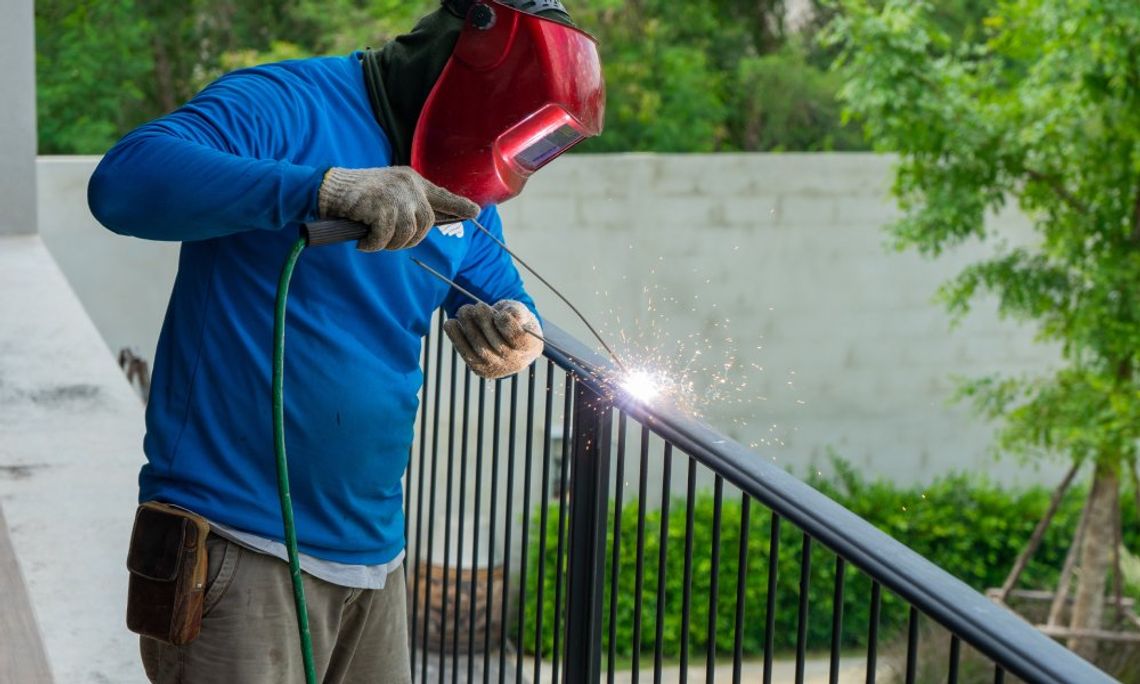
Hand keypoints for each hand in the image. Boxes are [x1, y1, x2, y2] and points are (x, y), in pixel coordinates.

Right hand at [318, 166, 478, 251]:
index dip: (459, 206)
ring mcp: (397, 195)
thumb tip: (424, 225)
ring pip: (407, 234)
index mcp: (412, 180)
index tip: (475, 212)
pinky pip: (386, 238)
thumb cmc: (357, 195)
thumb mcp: (389, 193)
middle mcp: (409, 185)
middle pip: (426, 225)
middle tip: (388, 241)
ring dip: (389, 244)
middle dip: (409, 240)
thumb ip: (408, 204)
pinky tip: (363, 242)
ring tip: (373, 239)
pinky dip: (373, 245)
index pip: (442, 195)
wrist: (328, 188)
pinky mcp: (382, 207)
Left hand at [443, 301, 543, 378]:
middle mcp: (514, 362)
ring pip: (479, 348)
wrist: (509, 343)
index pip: (516, 337)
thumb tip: (510, 314)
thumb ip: (518, 311)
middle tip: (478, 306)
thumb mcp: (521, 312)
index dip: (506, 324)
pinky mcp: (479, 368)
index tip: (499, 313)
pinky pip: (465, 353)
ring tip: (465, 310)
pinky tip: (450, 323)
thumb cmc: (516, 322)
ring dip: (468, 326)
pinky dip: (456, 337)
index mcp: (529, 347)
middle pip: (496, 343)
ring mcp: (495, 368)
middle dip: (484, 321)